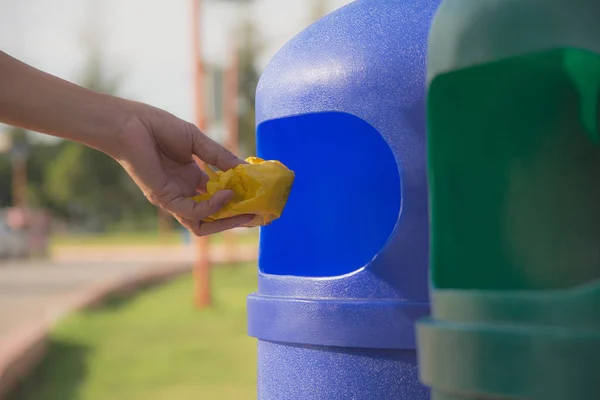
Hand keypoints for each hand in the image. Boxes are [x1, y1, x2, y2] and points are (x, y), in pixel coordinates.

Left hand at [110, 103, 252, 235]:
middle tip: (256, 214)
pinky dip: (212, 208)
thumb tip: (246, 170)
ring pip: (204, 224)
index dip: (238, 200)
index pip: (219, 198)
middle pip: (213, 217)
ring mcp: (175, 198)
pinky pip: (193, 212)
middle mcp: (185, 192)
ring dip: (226, 221)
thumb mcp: (198, 142)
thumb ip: (220, 157)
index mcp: (193, 179)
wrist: (131, 123)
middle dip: (235, 218)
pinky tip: (226, 195)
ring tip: (245, 211)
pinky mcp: (165, 199)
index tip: (257, 198)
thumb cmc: (160, 128)